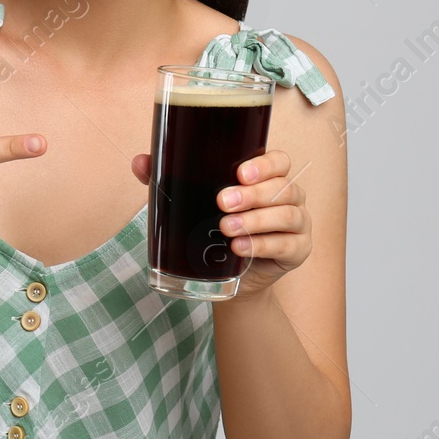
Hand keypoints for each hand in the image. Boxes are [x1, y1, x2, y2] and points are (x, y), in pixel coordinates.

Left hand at [131, 149, 309, 302]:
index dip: (264, 164)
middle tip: (222, 202)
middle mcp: (289, 196)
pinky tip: (240, 248)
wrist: (228, 277)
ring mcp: (298, 224)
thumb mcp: (193, 202)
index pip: (279, 160)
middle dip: (253, 194)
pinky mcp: (298, 250)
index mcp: (268, 178)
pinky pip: (288, 244)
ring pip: (287, 214)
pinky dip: (263, 245)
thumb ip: (169, 179)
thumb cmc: (214, 229)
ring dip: (256, 220)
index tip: (239, 173)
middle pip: (283, 187)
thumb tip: (140, 161)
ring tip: (226, 228)